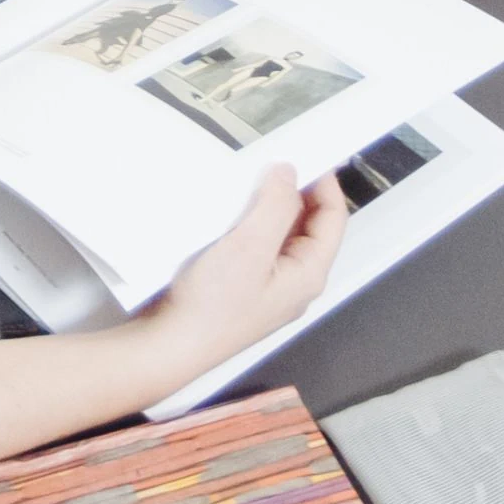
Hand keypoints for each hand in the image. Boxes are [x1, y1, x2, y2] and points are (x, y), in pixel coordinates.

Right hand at [148, 166, 349, 369]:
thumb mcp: (249, 247)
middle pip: (309, 226)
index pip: (333, 219)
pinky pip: (258, 247)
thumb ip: (275, 206)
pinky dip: (251, 224)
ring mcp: (269, 286)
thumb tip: (289, 174)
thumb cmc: (211, 307)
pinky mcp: (243, 287)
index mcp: (308, 274)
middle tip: (274, 165)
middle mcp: (294, 282)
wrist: (170, 347)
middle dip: (296, 193)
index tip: (309, 156)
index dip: (325, 184)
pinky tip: (231, 213)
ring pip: (281, 235)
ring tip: (251, 184)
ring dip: (270, 207)